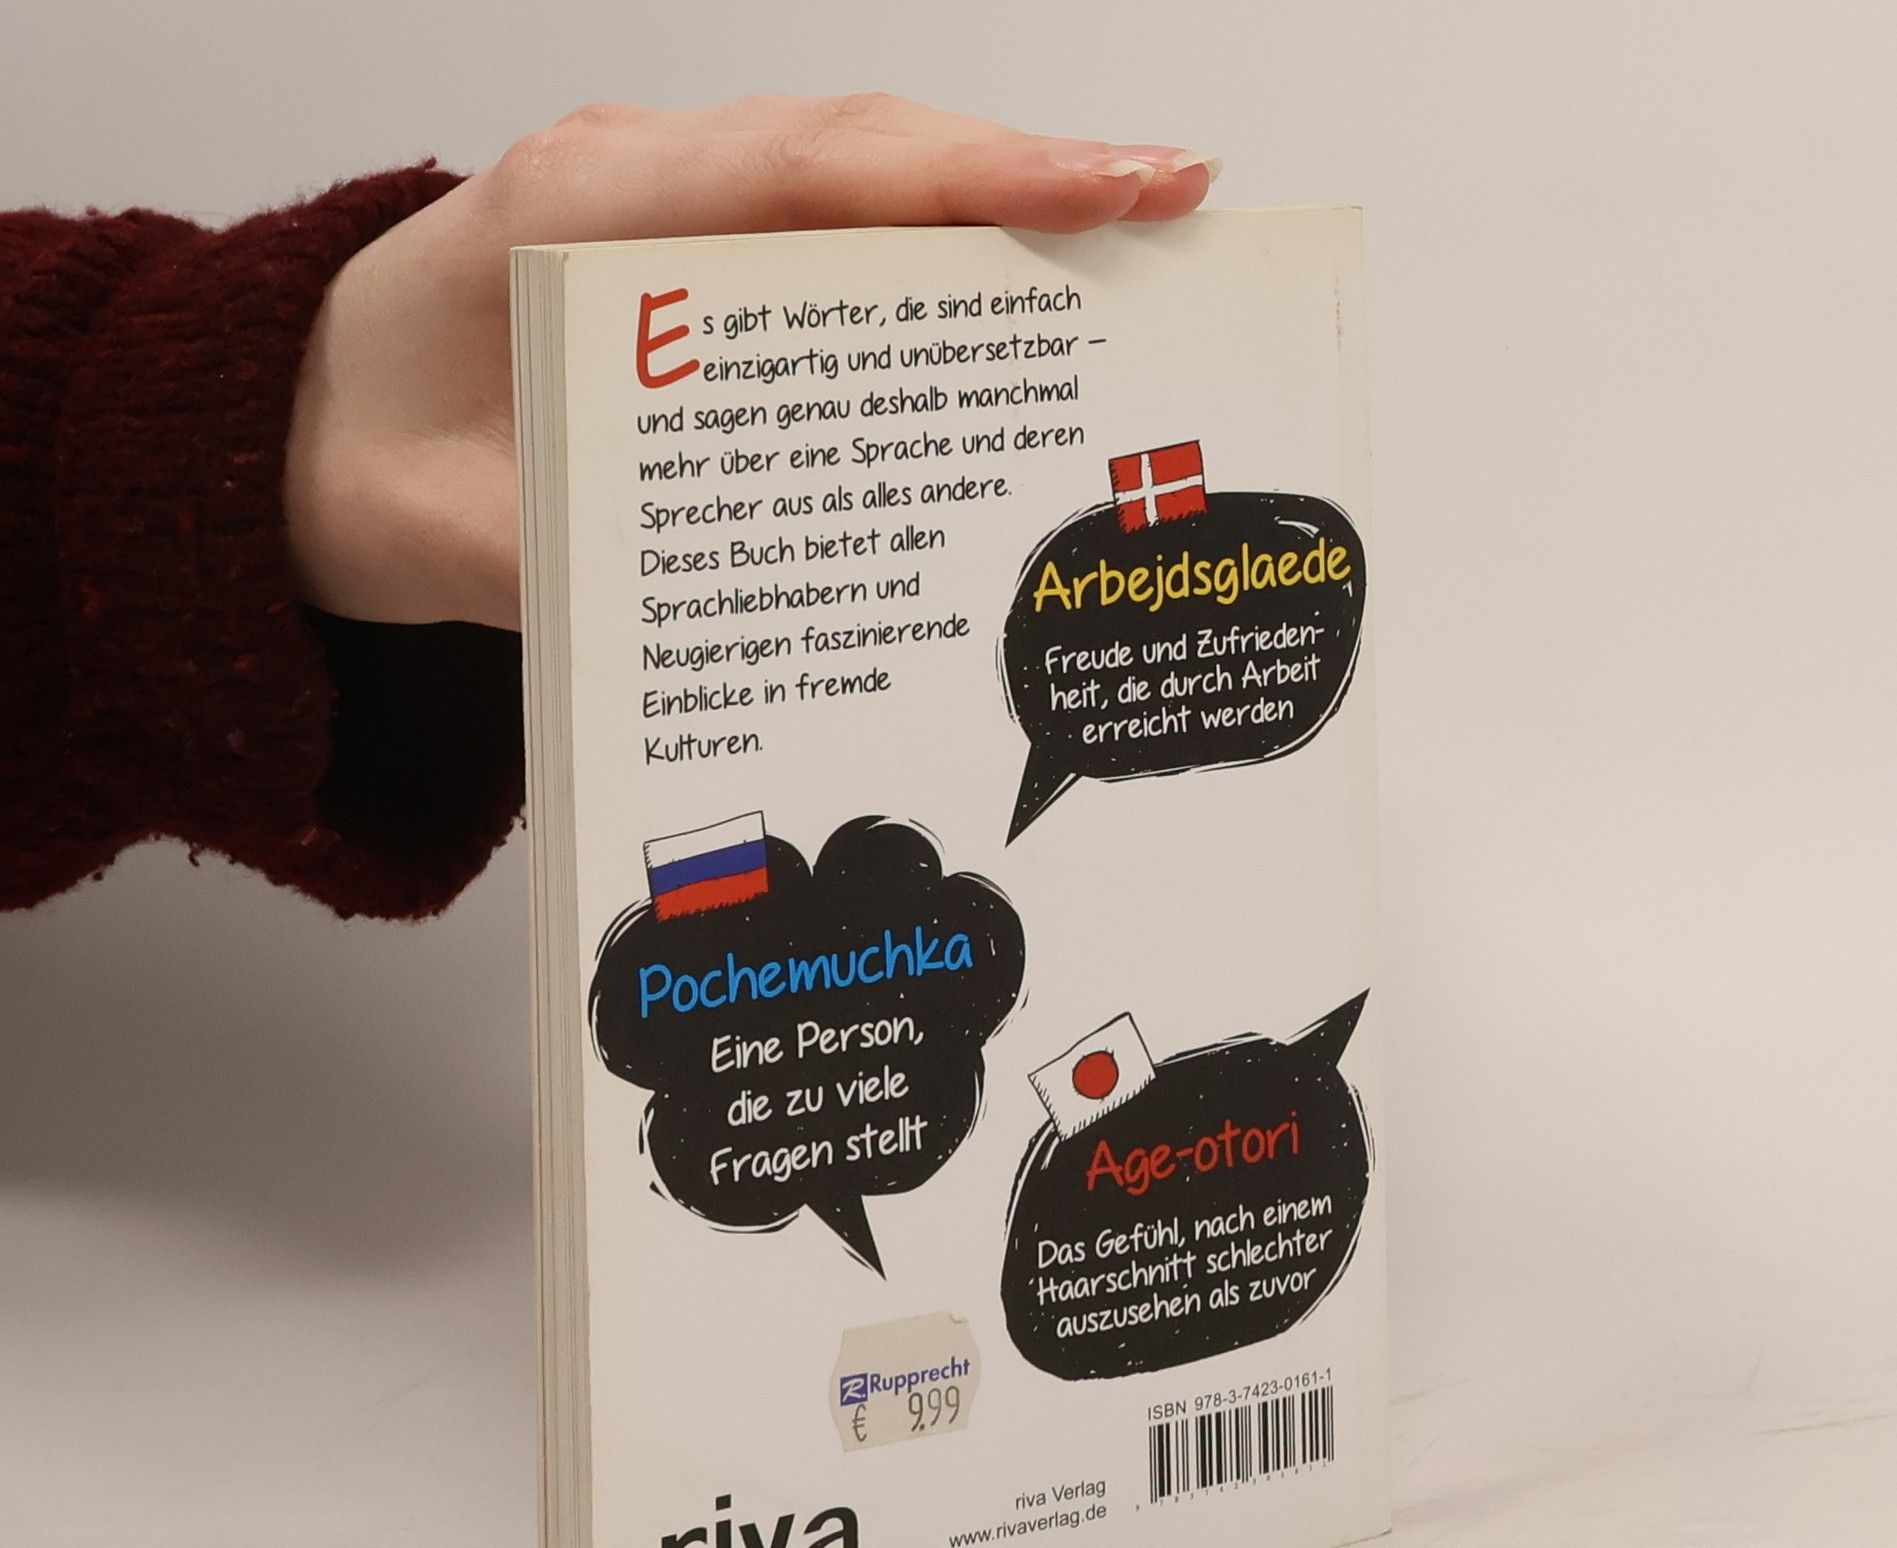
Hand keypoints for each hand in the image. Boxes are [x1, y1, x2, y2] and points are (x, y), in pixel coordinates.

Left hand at [284, 94, 1218, 631]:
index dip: (966, 179)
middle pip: (863, 152)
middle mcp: (636, 186)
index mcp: (576, 217)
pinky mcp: (695, 259)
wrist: (299, 432)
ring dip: (998, 208)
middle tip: (1176, 206)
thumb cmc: (366, 462)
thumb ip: (570, 576)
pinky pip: (830, 233)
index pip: (804, 170)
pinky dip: (933, 253)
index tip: (1106, 187)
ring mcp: (670, 211)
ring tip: (1135, 247)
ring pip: (860, 178)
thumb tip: (726, 624)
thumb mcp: (446, 545)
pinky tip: (1011, 299)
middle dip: (1028, 176)